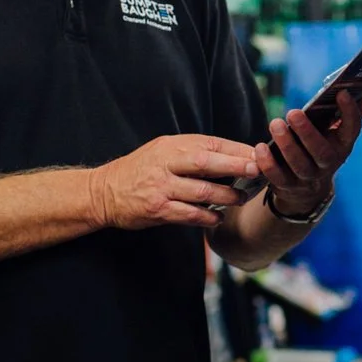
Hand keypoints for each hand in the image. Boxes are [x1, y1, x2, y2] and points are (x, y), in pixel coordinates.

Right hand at [89, 134, 258, 229]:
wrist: (104, 191)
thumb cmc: (140, 170)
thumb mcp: (162, 150)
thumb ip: (191, 152)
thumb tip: (231, 156)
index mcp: (170, 146)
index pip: (209, 143)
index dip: (235, 149)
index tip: (257, 153)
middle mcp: (166, 163)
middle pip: (208, 162)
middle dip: (236, 166)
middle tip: (258, 170)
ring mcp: (161, 187)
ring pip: (202, 191)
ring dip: (227, 195)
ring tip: (241, 198)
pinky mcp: (157, 209)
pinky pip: (189, 214)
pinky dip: (208, 216)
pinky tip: (218, 217)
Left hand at [258, 90, 361, 220]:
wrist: (308, 189)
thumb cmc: (320, 148)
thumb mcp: (333, 133)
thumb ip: (343, 113)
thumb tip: (353, 88)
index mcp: (342, 145)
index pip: (352, 129)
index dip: (349, 112)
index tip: (341, 93)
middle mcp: (328, 163)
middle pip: (321, 151)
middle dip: (307, 132)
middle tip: (293, 113)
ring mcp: (308, 177)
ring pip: (299, 164)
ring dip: (286, 144)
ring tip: (275, 124)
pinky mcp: (288, 186)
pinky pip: (277, 177)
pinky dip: (268, 163)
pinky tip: (261, 147)